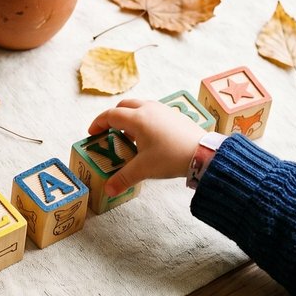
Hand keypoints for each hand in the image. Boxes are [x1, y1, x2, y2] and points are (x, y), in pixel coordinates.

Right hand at [87, 99, 206, 194]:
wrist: (203, 153)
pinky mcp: (174, 115)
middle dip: (113, 117)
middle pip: (124, 106)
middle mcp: (148, 109)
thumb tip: (108, 190)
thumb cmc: (171, 157)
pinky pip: (153, 111)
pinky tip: (149, 137)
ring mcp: (163, 109)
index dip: (98, 123)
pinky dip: (144, 119)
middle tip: (108, 131)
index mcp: (137, 119)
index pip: (110, 115)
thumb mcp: (144, 169)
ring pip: (139, 106)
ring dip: (129, 117)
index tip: (92, 133)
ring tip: (128, 135)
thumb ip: (123, 178)